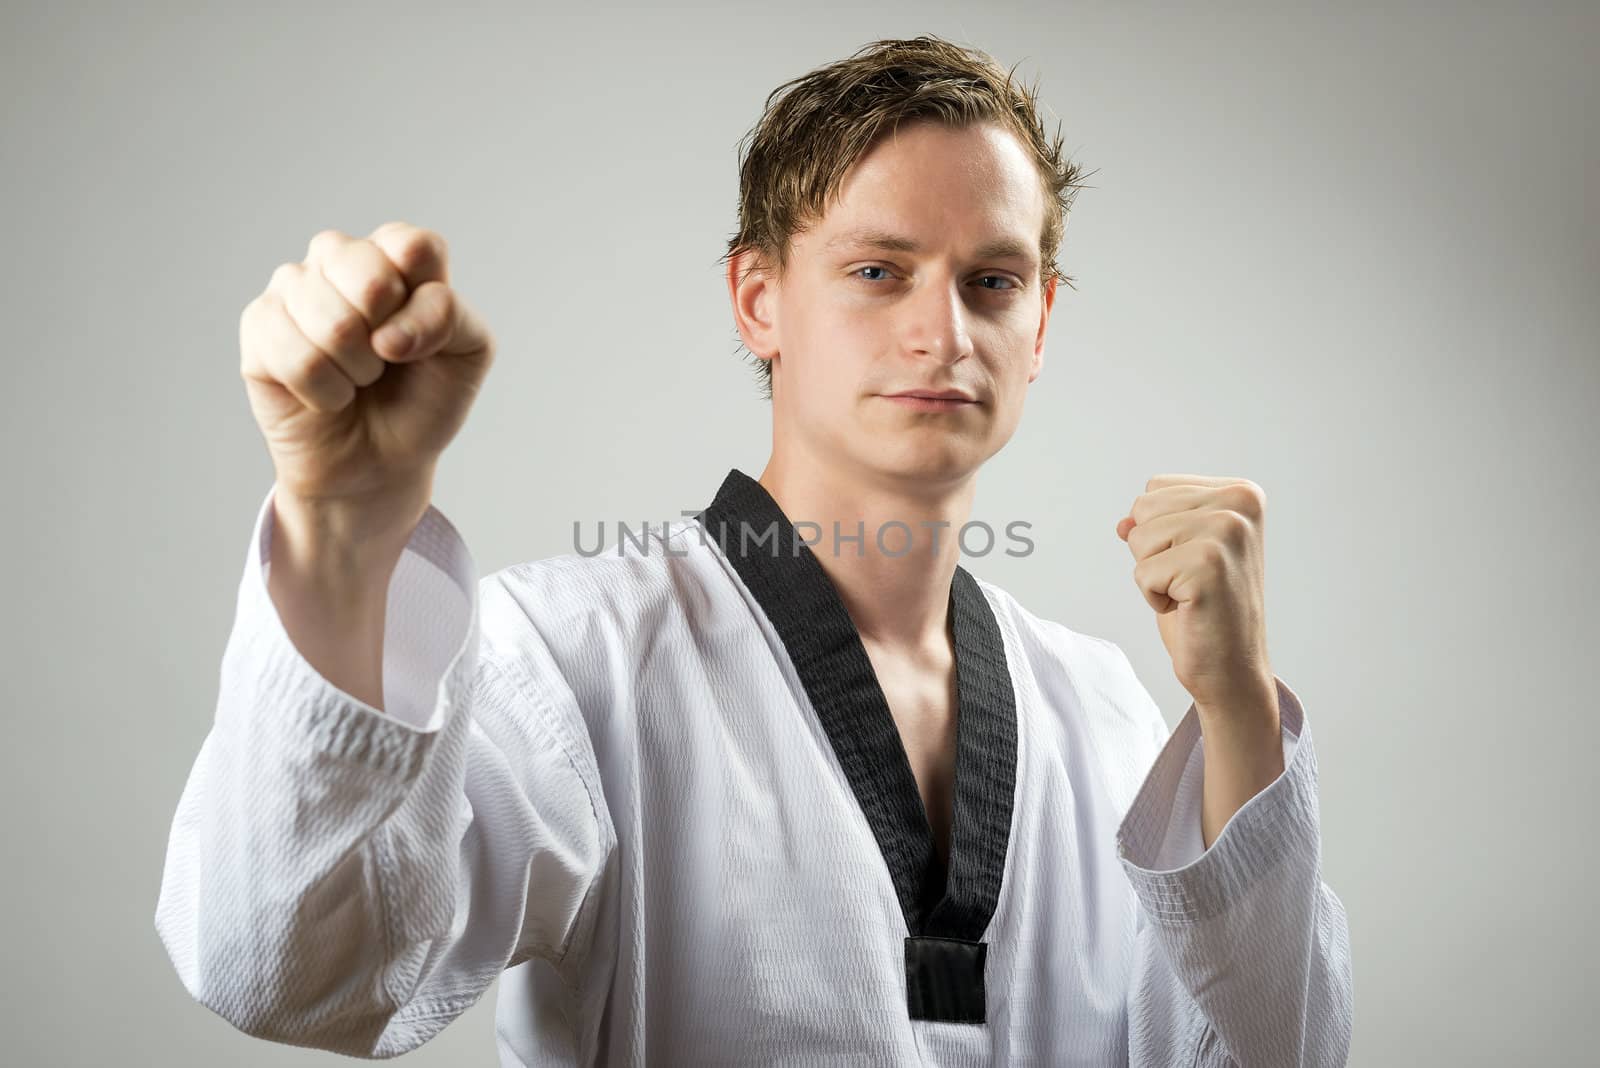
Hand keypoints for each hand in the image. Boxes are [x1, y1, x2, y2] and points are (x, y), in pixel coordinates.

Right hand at [239, 221, 495, 513]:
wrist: (380, 460)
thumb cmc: (422, 399)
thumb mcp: (467, 354)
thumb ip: (450, 316)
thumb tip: (387, 333)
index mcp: (396, 253)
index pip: (414, 247)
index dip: (425, 308)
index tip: (424, 342)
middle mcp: (341, 257)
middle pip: (371, 276)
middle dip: (390, 342)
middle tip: (386, 361)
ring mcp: (294, 286)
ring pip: (334, 323)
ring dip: (357, 372)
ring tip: (356, 379)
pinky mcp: (259, 324)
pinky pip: (299, 358)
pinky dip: (325, 393)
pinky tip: (325, 394)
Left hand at [1115, 474, 1273, 716]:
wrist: (1232, 668)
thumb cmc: (1208, 610)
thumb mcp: (1181, 552)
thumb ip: (1156, 524)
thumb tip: (1123, 522)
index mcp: (1241, 492)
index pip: (1155, 488)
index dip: (1160, 531)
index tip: (1195, 561)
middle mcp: (1240, 504)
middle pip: (1143, 508)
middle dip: (1153, 551)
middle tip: (1191, 580)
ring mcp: (1226, 532)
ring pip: (1138, 537)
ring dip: (1153, 574)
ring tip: (1190, 593)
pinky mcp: (1207, 566)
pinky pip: (1141, 572)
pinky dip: (1154, 597)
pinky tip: (1189, 608)